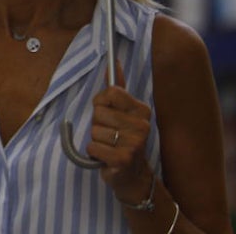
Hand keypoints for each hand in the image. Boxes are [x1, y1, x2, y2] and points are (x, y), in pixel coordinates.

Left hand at [85, 61, 154, 205]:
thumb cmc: (122, 139)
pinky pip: (93, 147)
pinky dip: (94, 152)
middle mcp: (142, 125)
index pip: (110, 92)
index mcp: (142, 110)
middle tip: (109, 134)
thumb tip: (113, 61)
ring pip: (95, 130)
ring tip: (109, 146)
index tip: (108, 113)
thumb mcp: (123, 112)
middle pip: (99, 112)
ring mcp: (134, 143)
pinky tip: (106, 157)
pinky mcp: (123, 159)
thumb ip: (117, 87)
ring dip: (96, 139)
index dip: (102, 103)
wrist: (132, 175)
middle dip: (98, 124)